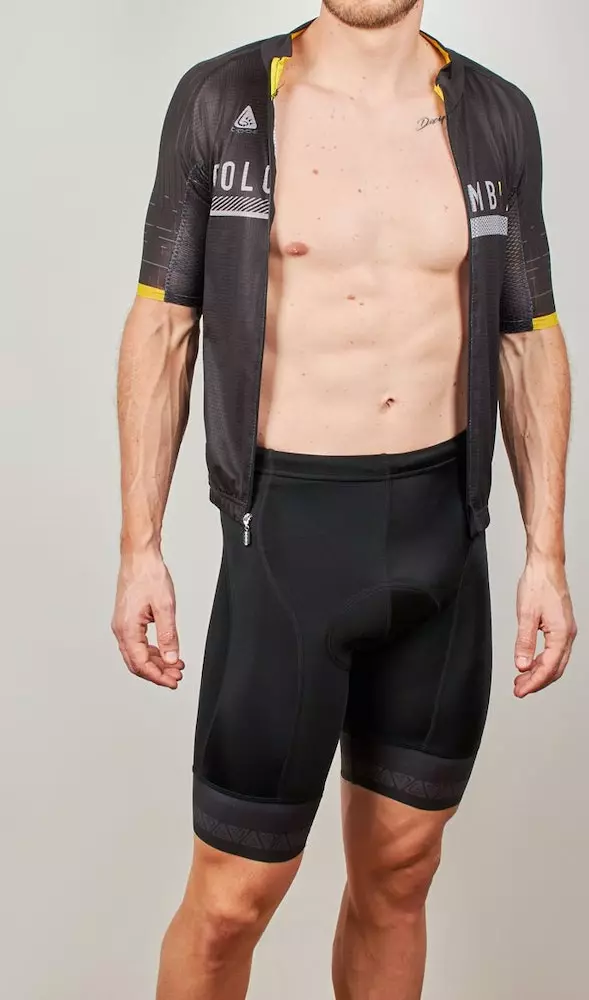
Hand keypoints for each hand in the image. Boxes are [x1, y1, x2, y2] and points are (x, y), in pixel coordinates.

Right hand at [111, 549, 184, 688]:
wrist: (139, 556)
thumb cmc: (148, 575)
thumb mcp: (165, 607)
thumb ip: (168, 636)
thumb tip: (170, 658)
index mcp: (127, 629)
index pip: (141, 664)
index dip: (158, 676)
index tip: (172, 682)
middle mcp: (121, 629)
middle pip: (137, 663)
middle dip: (157, 673)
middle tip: (175, 678)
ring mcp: (123, 624)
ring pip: (137, 654)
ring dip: (155, 663)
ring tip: (174, 667)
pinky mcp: (127, 619)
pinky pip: (137, 643)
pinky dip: (151, 651)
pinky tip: (165, 652)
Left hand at [513, 556, 576, 697]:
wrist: (546, 566)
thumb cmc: (538, 584)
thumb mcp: (526, 615)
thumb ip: (524, 642)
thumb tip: (522, 664)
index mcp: (561, 634)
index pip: (548, 668)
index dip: (534, 683)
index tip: (520, 691)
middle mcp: (568, 635)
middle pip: (555, 669)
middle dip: (537, 682)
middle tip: (519, 690)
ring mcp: (566, 631)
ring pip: (555, 661)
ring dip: (539, 673)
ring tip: (521, 680)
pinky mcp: (561, 626)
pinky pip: (554, 651)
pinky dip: (542, 661)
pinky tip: (530, 663)